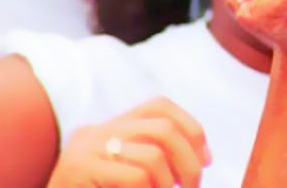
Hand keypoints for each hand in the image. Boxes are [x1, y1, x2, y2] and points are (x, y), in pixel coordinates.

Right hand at [47, 98, 209, 187]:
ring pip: (152, 155)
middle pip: (162, 127)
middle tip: (192, 187)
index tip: (207, 159)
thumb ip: (152, 162)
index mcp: (109, 129)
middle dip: (189, 160)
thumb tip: (202, 157)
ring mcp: (85, 150)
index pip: (159, 106)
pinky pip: (135, 177)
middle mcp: (96, 132)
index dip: (191, 128)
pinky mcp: (79, 170)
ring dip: (168, 185)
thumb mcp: (126, 178)